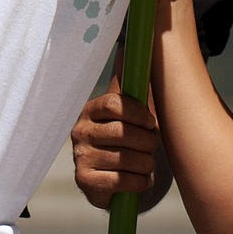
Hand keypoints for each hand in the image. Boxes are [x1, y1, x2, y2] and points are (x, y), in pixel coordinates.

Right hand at [70, 83, 162, 208]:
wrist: (114, 178)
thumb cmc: (127, 139)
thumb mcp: (129, 112)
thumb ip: (130, 85)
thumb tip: (126, 51)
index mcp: (91, 110)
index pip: (113, 104)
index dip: (137, 113)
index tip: (150, 122)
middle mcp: (81, 131)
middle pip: (121, 132)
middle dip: (146, 141)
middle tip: (152, 146)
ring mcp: (80, 156)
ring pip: (124, 158)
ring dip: (145, 163)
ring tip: (148, 163)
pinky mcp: (84, 180)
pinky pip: (119, 180)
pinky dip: (138, 182)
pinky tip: (141, 179)